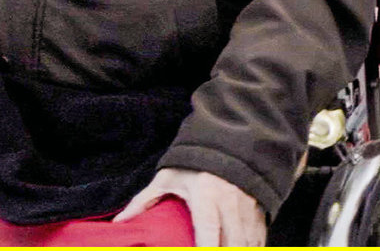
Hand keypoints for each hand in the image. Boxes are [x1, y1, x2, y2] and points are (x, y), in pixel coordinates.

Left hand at [114, 167, 266, 246]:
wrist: (229, 140)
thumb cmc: (194, 161)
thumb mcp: (167, 177)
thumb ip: (144, 200)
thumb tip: (120, 221)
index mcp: (206, 195)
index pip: (208, 231)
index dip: (206, 248)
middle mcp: (230, 202)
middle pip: (232, 242)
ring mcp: (248, 206)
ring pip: (249, 242)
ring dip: (240, 250)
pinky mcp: (259, 207)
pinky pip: (260, 236)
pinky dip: (254, 248)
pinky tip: (245, 250)